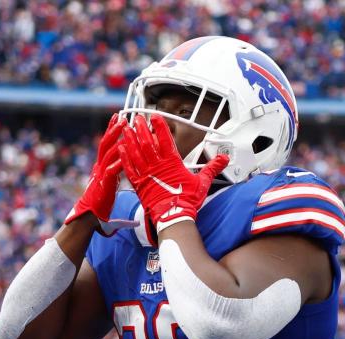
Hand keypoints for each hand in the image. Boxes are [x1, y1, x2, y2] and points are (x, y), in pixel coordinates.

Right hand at [64, 114, 136, 236]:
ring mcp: (100, 174)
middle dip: (113, 130)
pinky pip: (112, 170)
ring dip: (117, 140)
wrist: (91, 215)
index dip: (110, 129)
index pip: (106, 144)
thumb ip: (115, 171)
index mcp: (101, 165)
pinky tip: (126, 155)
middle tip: (122, 117)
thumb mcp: (109, 182)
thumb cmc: (101, 201)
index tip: (117, 116)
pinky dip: (119, 162)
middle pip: (105, 144)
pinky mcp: (104, 184)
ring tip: (125, 128)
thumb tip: (124, 165)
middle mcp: (99, 167)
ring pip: (108, 153)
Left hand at [118, 116, 228, 237]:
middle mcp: (158, 166)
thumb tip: (224, 159)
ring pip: (136, 153)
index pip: (166, 139)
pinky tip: (121, 148)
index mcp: (173, 163)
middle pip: (148, 142)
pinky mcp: (139, 185)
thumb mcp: (202, 183)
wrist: (174, 217)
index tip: (155, 116)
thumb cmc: (187, 201)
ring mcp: (147, 175)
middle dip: (142, 129)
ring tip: (126, 128)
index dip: (160, 126)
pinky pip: (129, 168)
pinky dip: (124, 158)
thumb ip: (212, 168)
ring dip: (130, 139)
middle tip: (137, 118)